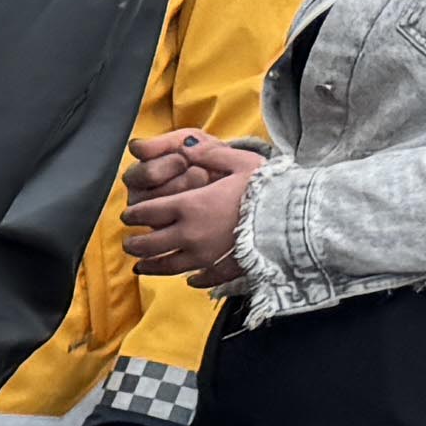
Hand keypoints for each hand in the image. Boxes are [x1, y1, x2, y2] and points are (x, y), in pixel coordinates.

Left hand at [122, 132, 262, 293]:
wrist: (296, 217)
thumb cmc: (269, 186)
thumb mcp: (240, 161)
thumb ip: (209, 154)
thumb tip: (186, 146)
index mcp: (190, 206)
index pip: (149, 212)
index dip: (135, 214)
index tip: (129, 216)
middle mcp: (191, 234)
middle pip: (151, 244)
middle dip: (135, 244)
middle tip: (129, 243)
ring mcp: (206, 255)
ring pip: (168, 266)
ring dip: (152, 266)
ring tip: (141, 267)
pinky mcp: (225, 269)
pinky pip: (204, 278)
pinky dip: (194, 280)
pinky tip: (190, 280)